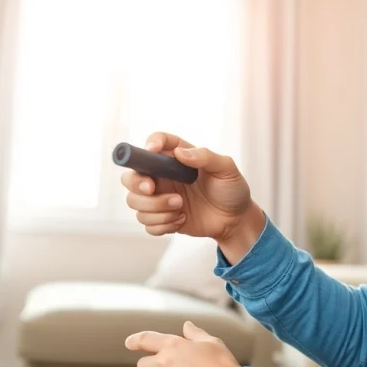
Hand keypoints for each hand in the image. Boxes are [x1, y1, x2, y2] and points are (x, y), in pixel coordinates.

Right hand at [120, 132, 257, 241]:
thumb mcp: (226, 168)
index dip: (148, 144)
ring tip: (180, 207)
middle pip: (131, 176)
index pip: (155, 142)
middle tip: (153, 189)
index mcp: (177, 158)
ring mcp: (160, 198)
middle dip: (136, 184)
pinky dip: (161, 224)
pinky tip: (180, 220)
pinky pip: (146, 223)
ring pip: (134, 202)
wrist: (235, 219)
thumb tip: (181, 153)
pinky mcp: (161, 217)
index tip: (152, 150)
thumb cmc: (232, 190)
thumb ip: (205, 157)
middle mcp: (163, 176)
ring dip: (155, 208)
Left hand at [125, 321, 241, 366]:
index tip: (129, 343)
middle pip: (142, 365)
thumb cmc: (222, 364)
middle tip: (164, 365)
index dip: (134, 340)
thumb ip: (195, 333)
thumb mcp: (211, 342)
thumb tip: (186, 326)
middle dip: (150, 364)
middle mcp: (164, 363)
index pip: (144, 339)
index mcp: (173, 345)